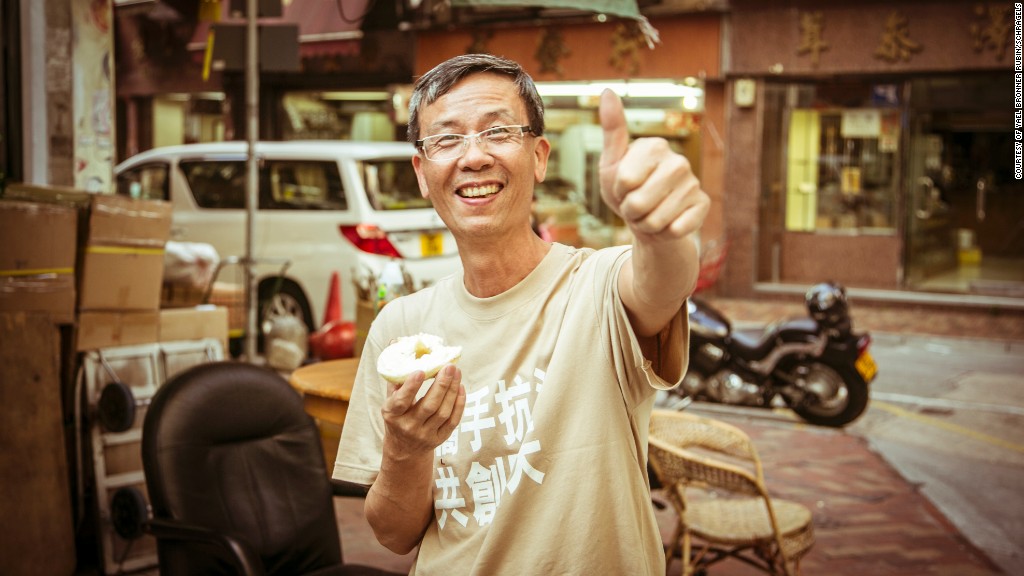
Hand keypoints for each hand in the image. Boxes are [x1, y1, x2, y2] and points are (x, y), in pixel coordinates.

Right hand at [380, 364, 464, 455]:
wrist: (404, 449)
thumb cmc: (398, 416)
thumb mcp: (390, 400)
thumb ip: (396, 378)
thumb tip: (400, 347)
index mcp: (393, 415)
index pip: (401, 402)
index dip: (411, 387)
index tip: (421, 371)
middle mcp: (409, 427)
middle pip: (428, 406)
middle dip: (441, 385)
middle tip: (449, 366)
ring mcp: (425, 435)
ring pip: (443, 412)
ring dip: (452, 390)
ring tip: (456, 372)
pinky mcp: (440, 439)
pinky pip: (453, 421)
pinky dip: (459, 403)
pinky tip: (460, 387)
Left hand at [599, 89, 708, 240]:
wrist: (649, 220)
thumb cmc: (626, 191)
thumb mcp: (611, 163)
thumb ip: (612, 129)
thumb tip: (607, 90)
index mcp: (655, 146)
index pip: (625, 181)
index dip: (619, 192)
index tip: (624, 187)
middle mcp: (679, 161)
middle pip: (638, 202)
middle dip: (631, 211)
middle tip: (636, 205)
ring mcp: (694, 183)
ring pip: (656, 220)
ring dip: (646, 224)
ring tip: (649, 214)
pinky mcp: (703, 205)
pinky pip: (676, 229)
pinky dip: (665, 233)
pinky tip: (668, 223)